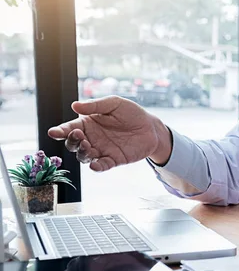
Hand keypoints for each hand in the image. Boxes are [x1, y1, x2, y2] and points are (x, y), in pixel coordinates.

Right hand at [47, 96, 171, 171]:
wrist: (152, 127)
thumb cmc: (131, 113)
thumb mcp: (114, 104)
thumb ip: (95, 106)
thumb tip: (75, 106)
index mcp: (88, 123)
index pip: (69, 128)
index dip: (60, 131)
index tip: (54, 132)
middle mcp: (92, 138)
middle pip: (73, 144)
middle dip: (72, 141)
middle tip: (78, 135)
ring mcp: (102, 150)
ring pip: (84, 156)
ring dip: (82, 153)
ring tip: (87, 145)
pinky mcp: (113, 160)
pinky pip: (102, 166)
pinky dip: (97, 167)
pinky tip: (95, 164)